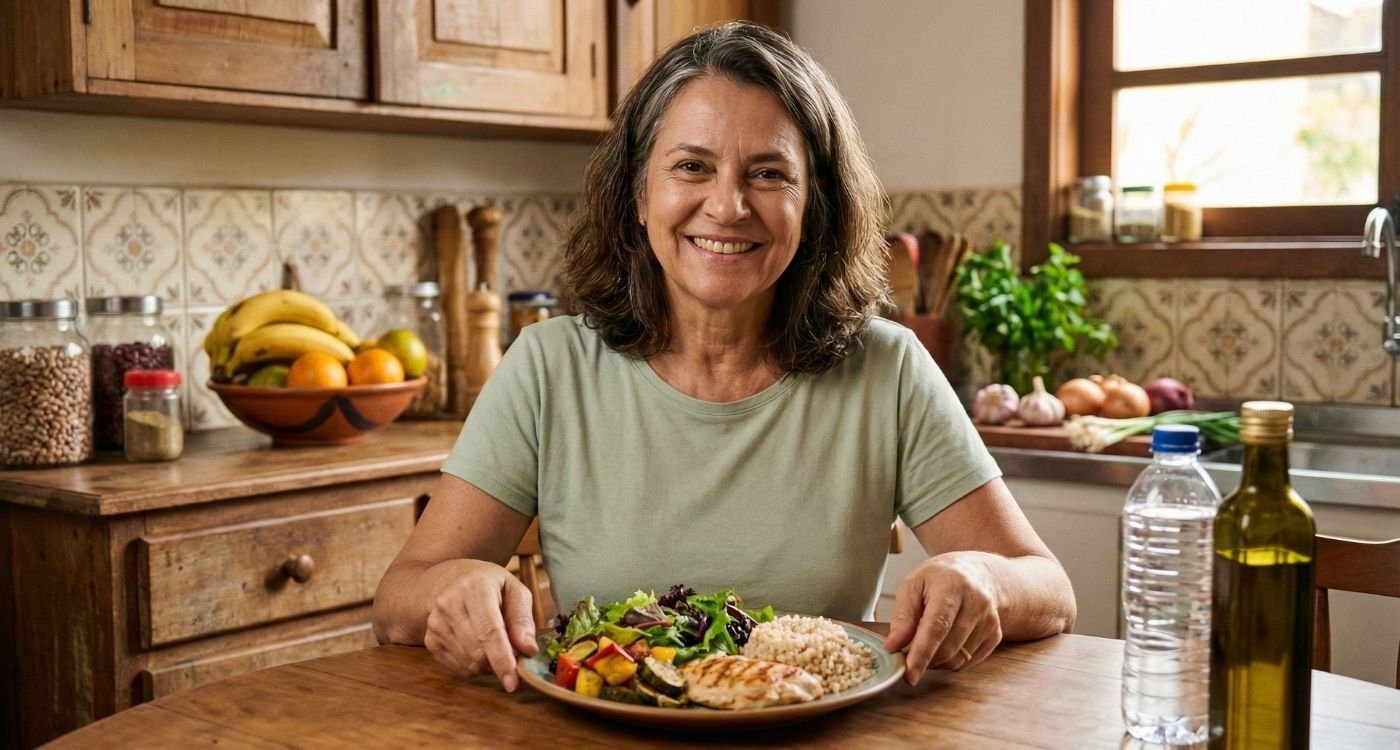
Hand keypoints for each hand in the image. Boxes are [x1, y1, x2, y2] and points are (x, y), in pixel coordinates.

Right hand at [423, 560, 538, 691]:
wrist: (449, 580)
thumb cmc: (488, 585)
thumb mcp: (514, 589)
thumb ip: (523, 619)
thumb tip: (528, 650)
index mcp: (475, 587)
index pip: (489, 631)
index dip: (502, 659)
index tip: (512, 682)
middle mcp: (450, 604)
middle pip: (478, 652)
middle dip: (500, 662)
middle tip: (513, 653)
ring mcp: (436, 623)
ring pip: (469, 663)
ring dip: (489, 664)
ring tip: (494, 643)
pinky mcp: (431, 639)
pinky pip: (459, 668)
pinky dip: (475, 666)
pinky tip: (478, 646)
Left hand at [883, 552, 1002, 684]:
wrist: (975, 573)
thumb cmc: (939, 579)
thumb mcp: (912, 585)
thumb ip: (902, 616)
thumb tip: (892, 646)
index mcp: (951, 586)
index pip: (936, 627)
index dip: (921, 654)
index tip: (910, 675)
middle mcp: (976, 603)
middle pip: (947, 649)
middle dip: (924, 658)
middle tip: (908, 651)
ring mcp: (990, 620)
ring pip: (957, 659)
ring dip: (936, 661)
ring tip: (927, 640)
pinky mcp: (995, 634)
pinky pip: (967, 662)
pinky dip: (950, 661)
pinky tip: (944, 643)